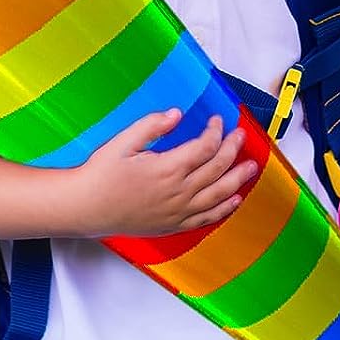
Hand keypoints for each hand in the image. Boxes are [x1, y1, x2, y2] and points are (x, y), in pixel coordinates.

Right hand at [70, 111, 257, 236]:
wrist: (87, 207)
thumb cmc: (101, 174)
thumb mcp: (122, 142)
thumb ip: (151, 126)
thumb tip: (176, 114)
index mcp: (168, 168)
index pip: (205, 147)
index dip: (216, 132)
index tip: (217, 121)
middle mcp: (179, 192)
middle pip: (217, 168)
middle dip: (232, 149)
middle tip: (240, 136)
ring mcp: (178, 211)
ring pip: (219, 194)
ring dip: (238, 179)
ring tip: (252, 166)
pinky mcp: (174, 224)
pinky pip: (207, 218)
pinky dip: (225, 208)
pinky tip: (235, 200)